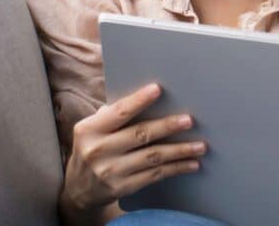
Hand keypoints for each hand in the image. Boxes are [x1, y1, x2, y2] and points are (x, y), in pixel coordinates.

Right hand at [59, 83, 205, 223]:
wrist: (78, 189)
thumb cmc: (92, 148)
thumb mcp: (92, 130)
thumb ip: (113, 115)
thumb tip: (148, 96)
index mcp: (89, 129)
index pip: (118, 112)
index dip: (139, 100)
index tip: (158, 89)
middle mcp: (99, 150)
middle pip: (140, 134)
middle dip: (167, 126)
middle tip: (189, 120)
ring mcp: (111, 171)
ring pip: (152, 157)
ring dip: (180, 150)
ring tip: (200, 145)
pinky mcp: (122, 187)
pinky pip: (155, 175)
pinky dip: (176, 168)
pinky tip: (191, 164)